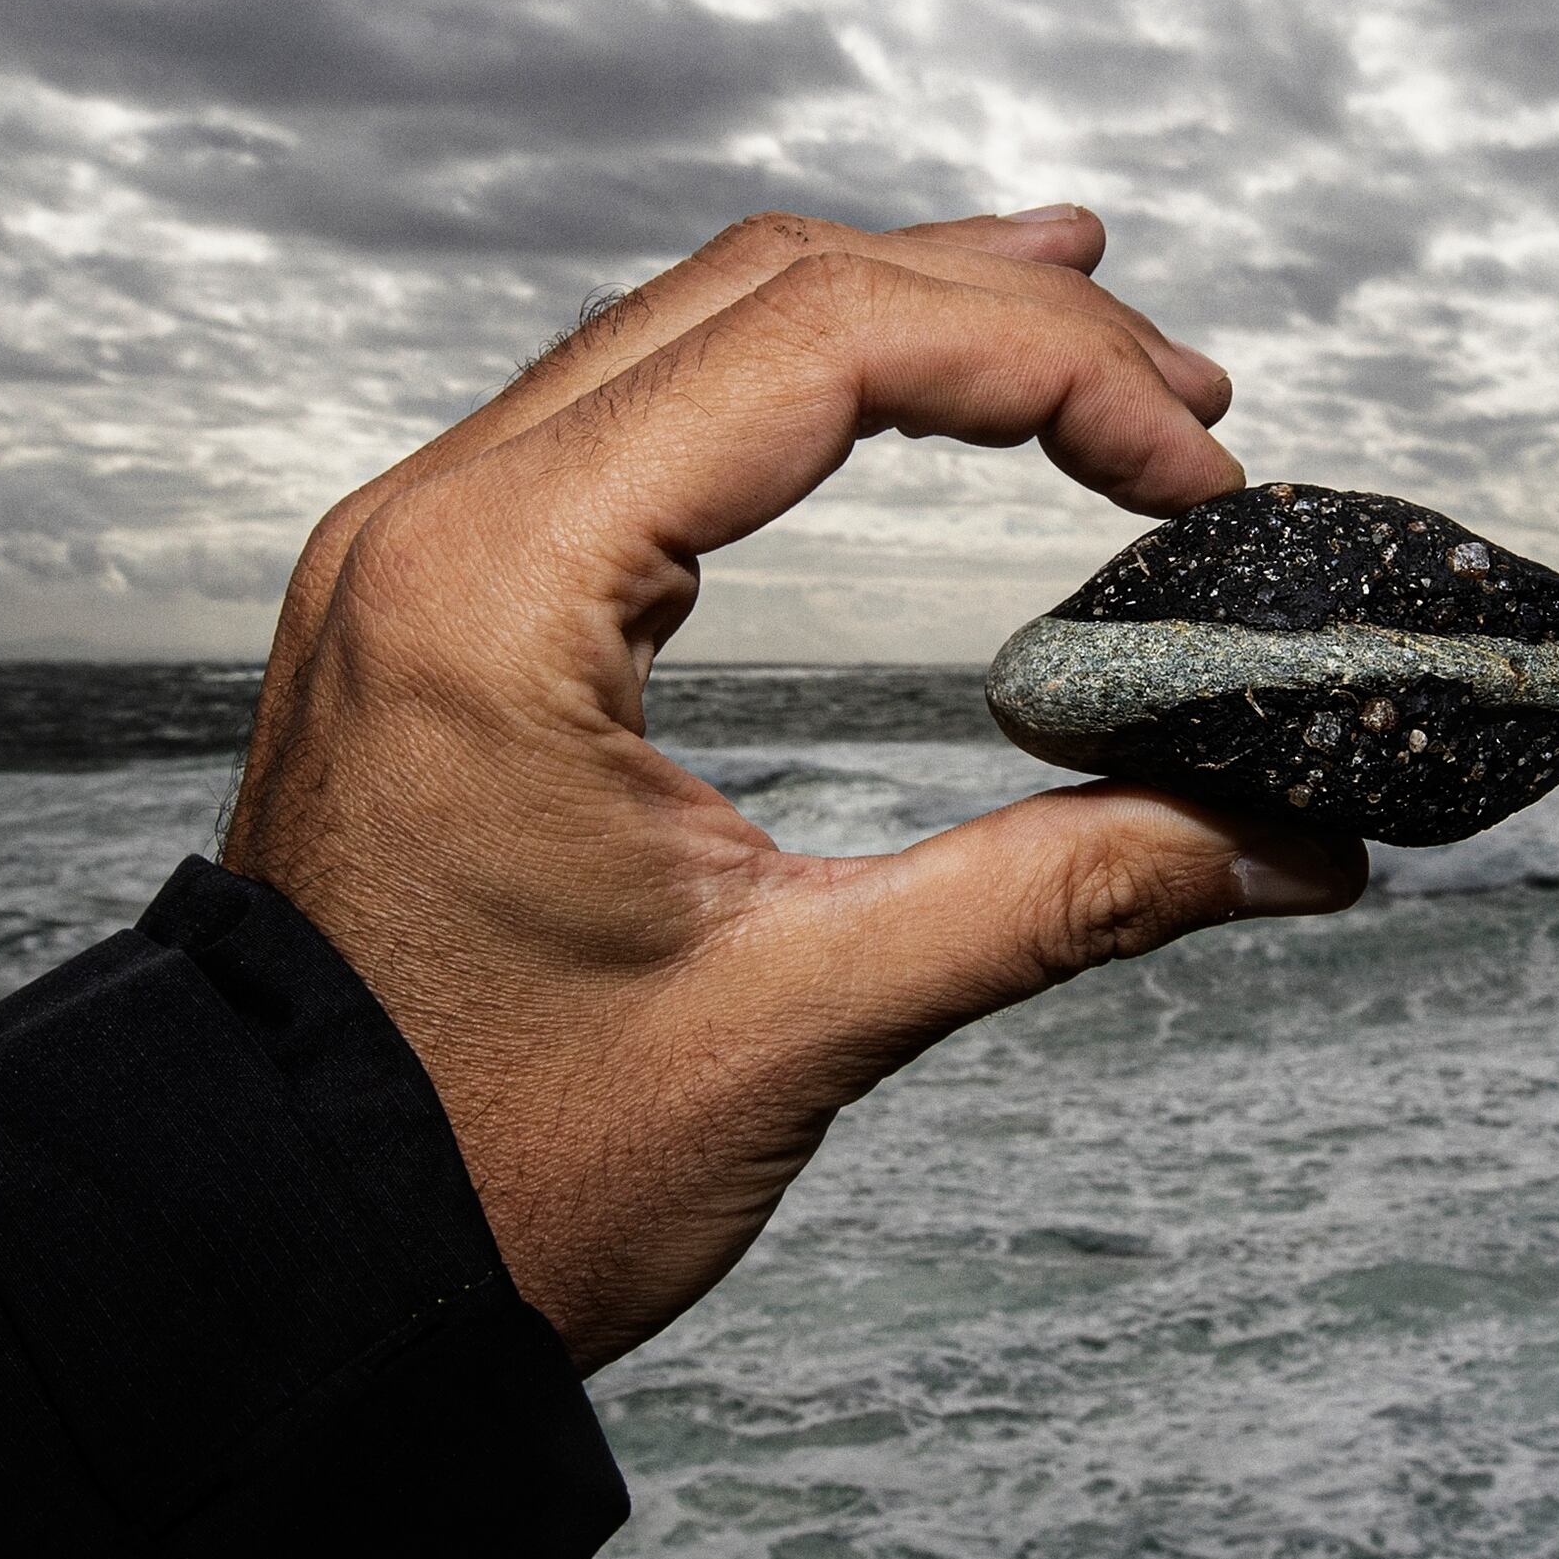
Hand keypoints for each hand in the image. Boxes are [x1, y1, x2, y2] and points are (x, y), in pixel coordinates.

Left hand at [223, 207, 1370, 1372]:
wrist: (267, 1266)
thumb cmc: (486, 1170)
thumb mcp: (796, 1022)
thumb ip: (1060, 898)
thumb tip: (1291, 843)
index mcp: (498, 587)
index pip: (821, 343)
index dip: (1048, 370)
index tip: (1200, 464)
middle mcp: (437, 523)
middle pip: (764, 291)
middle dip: (1001, 315)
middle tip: (1190, 387)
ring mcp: (422, 551)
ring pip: (695, 322)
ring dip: (902, 316)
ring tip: (1087, 324)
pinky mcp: (437, 603)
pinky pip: (634, 406)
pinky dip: (796, 378)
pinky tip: (903, 389)